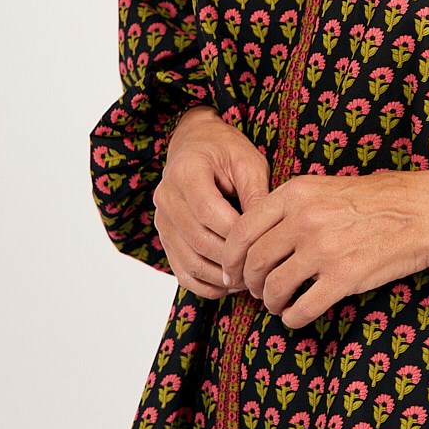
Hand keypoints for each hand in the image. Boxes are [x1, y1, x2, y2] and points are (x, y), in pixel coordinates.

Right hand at [153, 106, 270, 298]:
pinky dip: (205, 285)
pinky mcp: (165, 237)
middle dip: (232, 260)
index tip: (264, 245)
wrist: (195, 143)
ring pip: (189, 262)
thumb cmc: (226, 150)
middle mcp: (166, 197)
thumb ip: (257, 195)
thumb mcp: (249, 162)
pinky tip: (229, 284)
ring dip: (220, 277)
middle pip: (199, 240)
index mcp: (186, 171)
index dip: (237, 234)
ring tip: (249, 280)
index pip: (209, 212)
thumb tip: (266, 235)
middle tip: (261, 270)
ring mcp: (162, 220)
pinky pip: (182, 271)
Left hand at [216, 170, 428, 329]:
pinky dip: (293, 318)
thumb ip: (292, 207)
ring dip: (271, 303)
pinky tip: (297, 316)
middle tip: (257, 292)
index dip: (230, 258)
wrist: (426, 210)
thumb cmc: (379, 199)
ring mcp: (324, 249)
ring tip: (278, 305)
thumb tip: (258, 240)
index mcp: (296, 193)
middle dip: (250, 284)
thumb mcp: (327, 187)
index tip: (230, 272)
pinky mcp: (345, 277)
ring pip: (275, 288)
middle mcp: (304, 219)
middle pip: (254, 262)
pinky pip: (302, 308)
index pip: (241, 230)